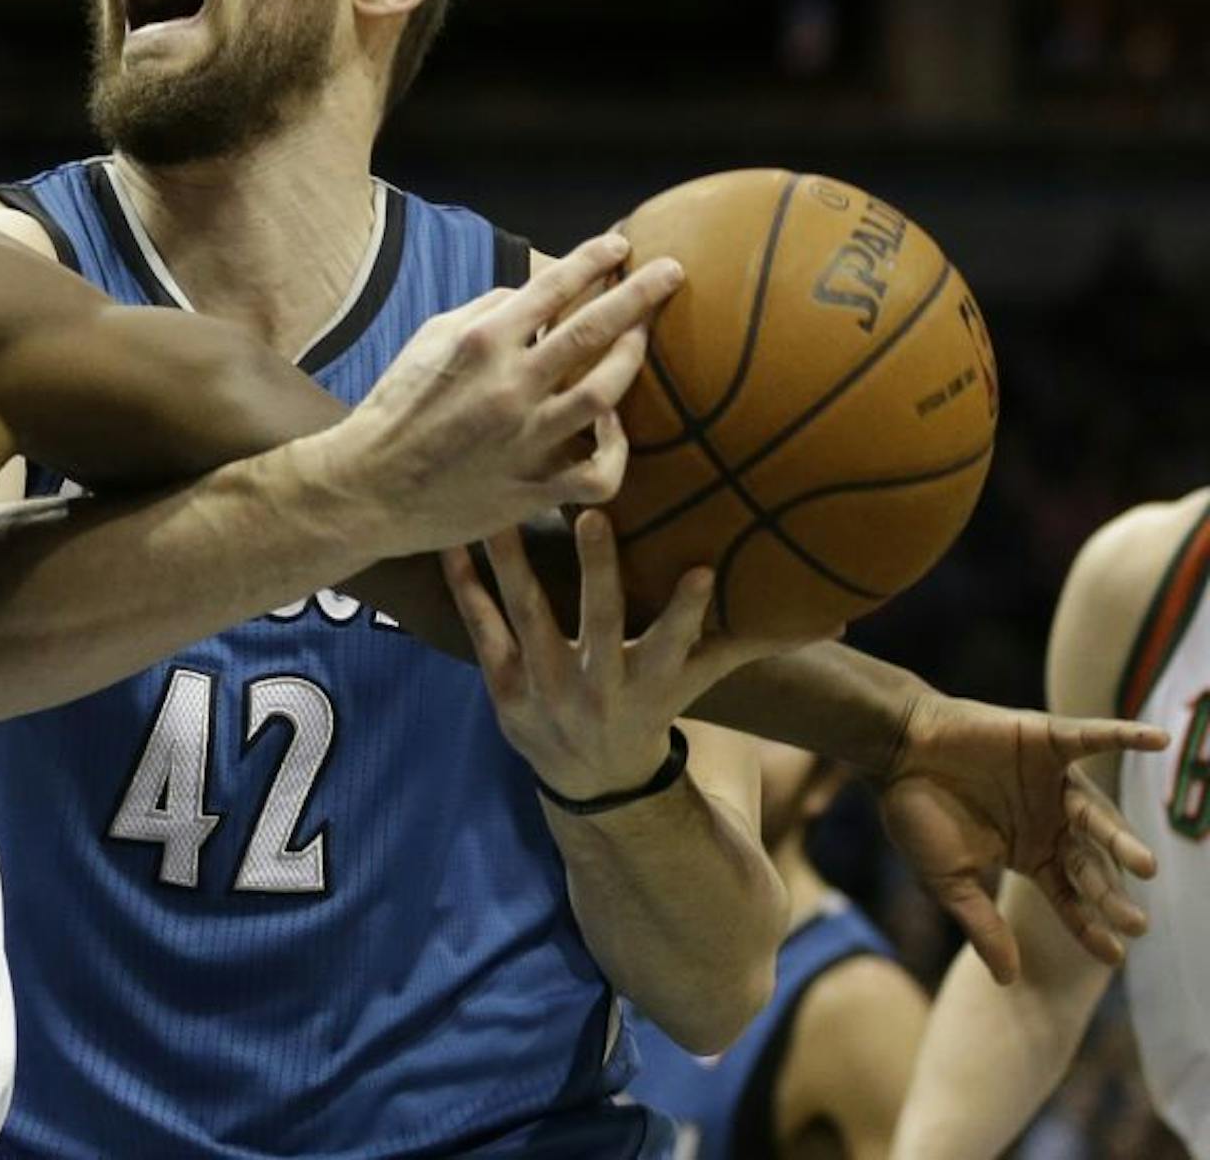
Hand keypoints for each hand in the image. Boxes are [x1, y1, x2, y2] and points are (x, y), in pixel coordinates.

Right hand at [321, 234, 683, 556]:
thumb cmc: (395, 408)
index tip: (622, 246)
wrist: (366, 488)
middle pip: (594, 329)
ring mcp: (525, 439)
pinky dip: (616, 452)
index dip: (594, 260)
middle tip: (672, 273)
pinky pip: (597, 473)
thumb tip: (530, 297)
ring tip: (643, 341)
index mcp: (481, 341)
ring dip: (633, 360)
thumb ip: (483, 312)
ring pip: (605, 393)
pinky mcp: (531, 489)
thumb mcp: (427, 341)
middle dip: (640, 294)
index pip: (553, 286)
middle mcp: (510, 385)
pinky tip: (615, 432)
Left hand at [442, 511, 805, 798]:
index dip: (692, 613)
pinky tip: (453, 541)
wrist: (591, 782)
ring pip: (528, 616)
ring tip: (503, 509)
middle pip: (599, 624)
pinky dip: (466, 587)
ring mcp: (547, 689)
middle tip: (591, 515)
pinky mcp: (503, 688)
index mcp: (652, 683)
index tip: (705, 570)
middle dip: (597, 571)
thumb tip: (837, 617)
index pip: (679, 645)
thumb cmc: (653, 706)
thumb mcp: (700, 683)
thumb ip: (752, 643)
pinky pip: (480, 630)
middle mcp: (600, 687)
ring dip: (514, 562)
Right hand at [879, 694, 1167, 980]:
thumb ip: (982, 925)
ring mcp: (1051, 780)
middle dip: (1112, 893)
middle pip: (1090, 861)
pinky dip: (1125, 735)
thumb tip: (1008, 981)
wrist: (892, 751)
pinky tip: (1156, 739)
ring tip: (1144, 866)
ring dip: (1121, 837)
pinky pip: (1092, 737)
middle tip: (1135, 921)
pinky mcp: (1046, 740)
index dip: (1090, 925)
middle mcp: (1050, 819)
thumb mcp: (950, 879)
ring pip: (1096, 812)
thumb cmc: (914, 812)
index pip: (1070, 896)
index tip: (1115, 956)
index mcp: (1030, 852)